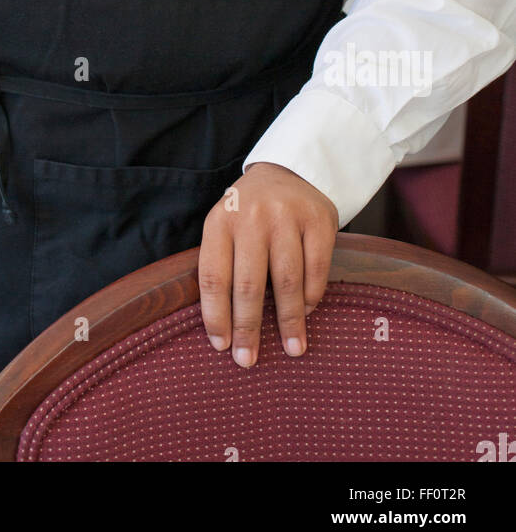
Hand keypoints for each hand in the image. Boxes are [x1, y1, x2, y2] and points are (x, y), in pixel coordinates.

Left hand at [198, 161, 338, 367]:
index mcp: (221, 220)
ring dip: (288, 321)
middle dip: (248, 327)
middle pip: (248, 283)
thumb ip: (222, 263)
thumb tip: (223, 327)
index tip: (221, 345)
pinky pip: (316, 269)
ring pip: (286, 280)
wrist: (290, 171)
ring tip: (291, 348)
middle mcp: (252, 217)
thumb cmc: (251, 212)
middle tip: (248, 360)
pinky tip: (307, 313)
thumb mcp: (226, 225)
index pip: (212, 274)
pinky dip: (311, 297)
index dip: (215, 314)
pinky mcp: (319, 220)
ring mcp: (287, 217)